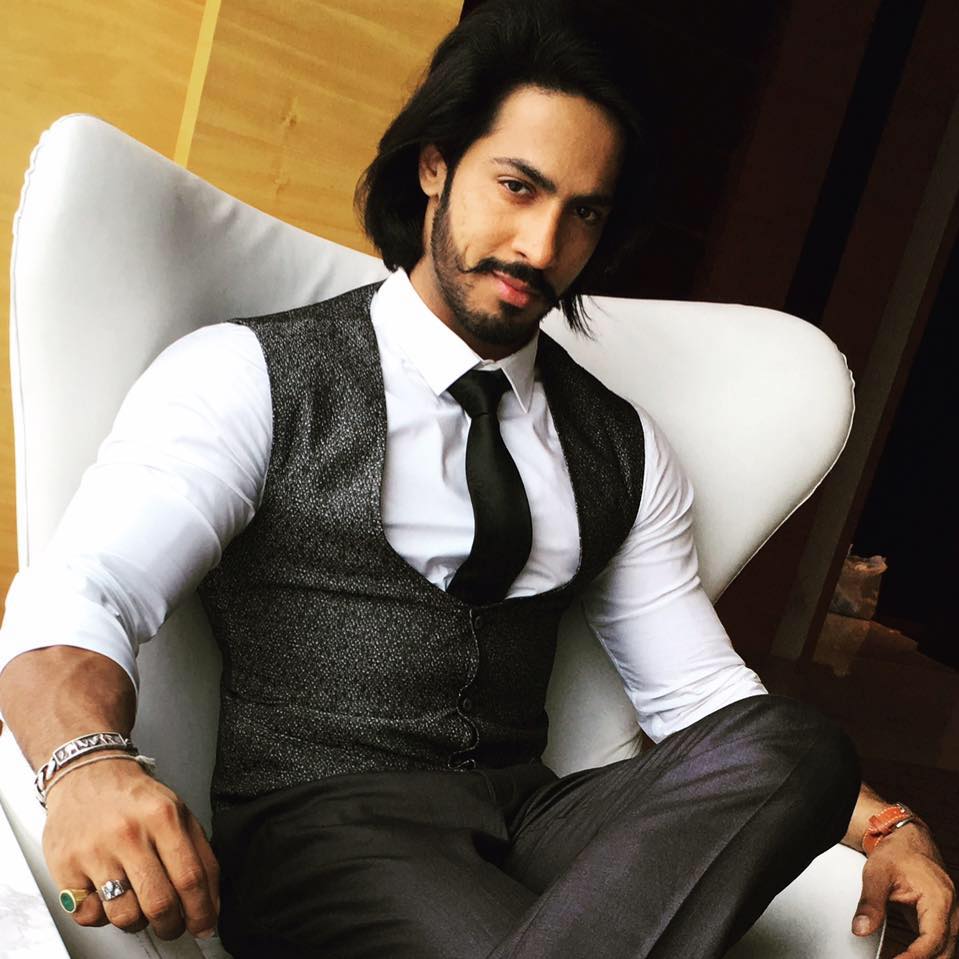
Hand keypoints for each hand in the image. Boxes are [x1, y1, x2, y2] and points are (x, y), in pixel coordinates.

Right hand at [42, 755, 219, 940]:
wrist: (87, 776)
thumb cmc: (134, 798)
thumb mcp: (178, 812)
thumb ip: (199, 852)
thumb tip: (211, 900)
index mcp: (163, 817)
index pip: (191, 877)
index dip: (202, 910)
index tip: (204, 925)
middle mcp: (129, 834)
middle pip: (159, 903)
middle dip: (172, 925)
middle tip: (173, 925)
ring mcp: (96, 852)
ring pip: (125, 915)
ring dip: (137, 922)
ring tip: (139, 905)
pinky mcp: (67, 869)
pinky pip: (89, 915)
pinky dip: (102, 916)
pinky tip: (108, 896)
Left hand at [853, 823, 957, 958]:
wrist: (908, 838)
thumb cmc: (897, 852)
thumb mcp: (877, 873)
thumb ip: (870, 903)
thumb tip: (861, 928)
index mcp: (939, 899)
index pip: (931, 940)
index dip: (914, 957)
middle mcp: (952, 911)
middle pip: (944, 952)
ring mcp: (951, 916)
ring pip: (946, 951)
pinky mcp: (944, 919)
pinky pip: (940, 943)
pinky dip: (926, 954)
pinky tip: (906, 957)